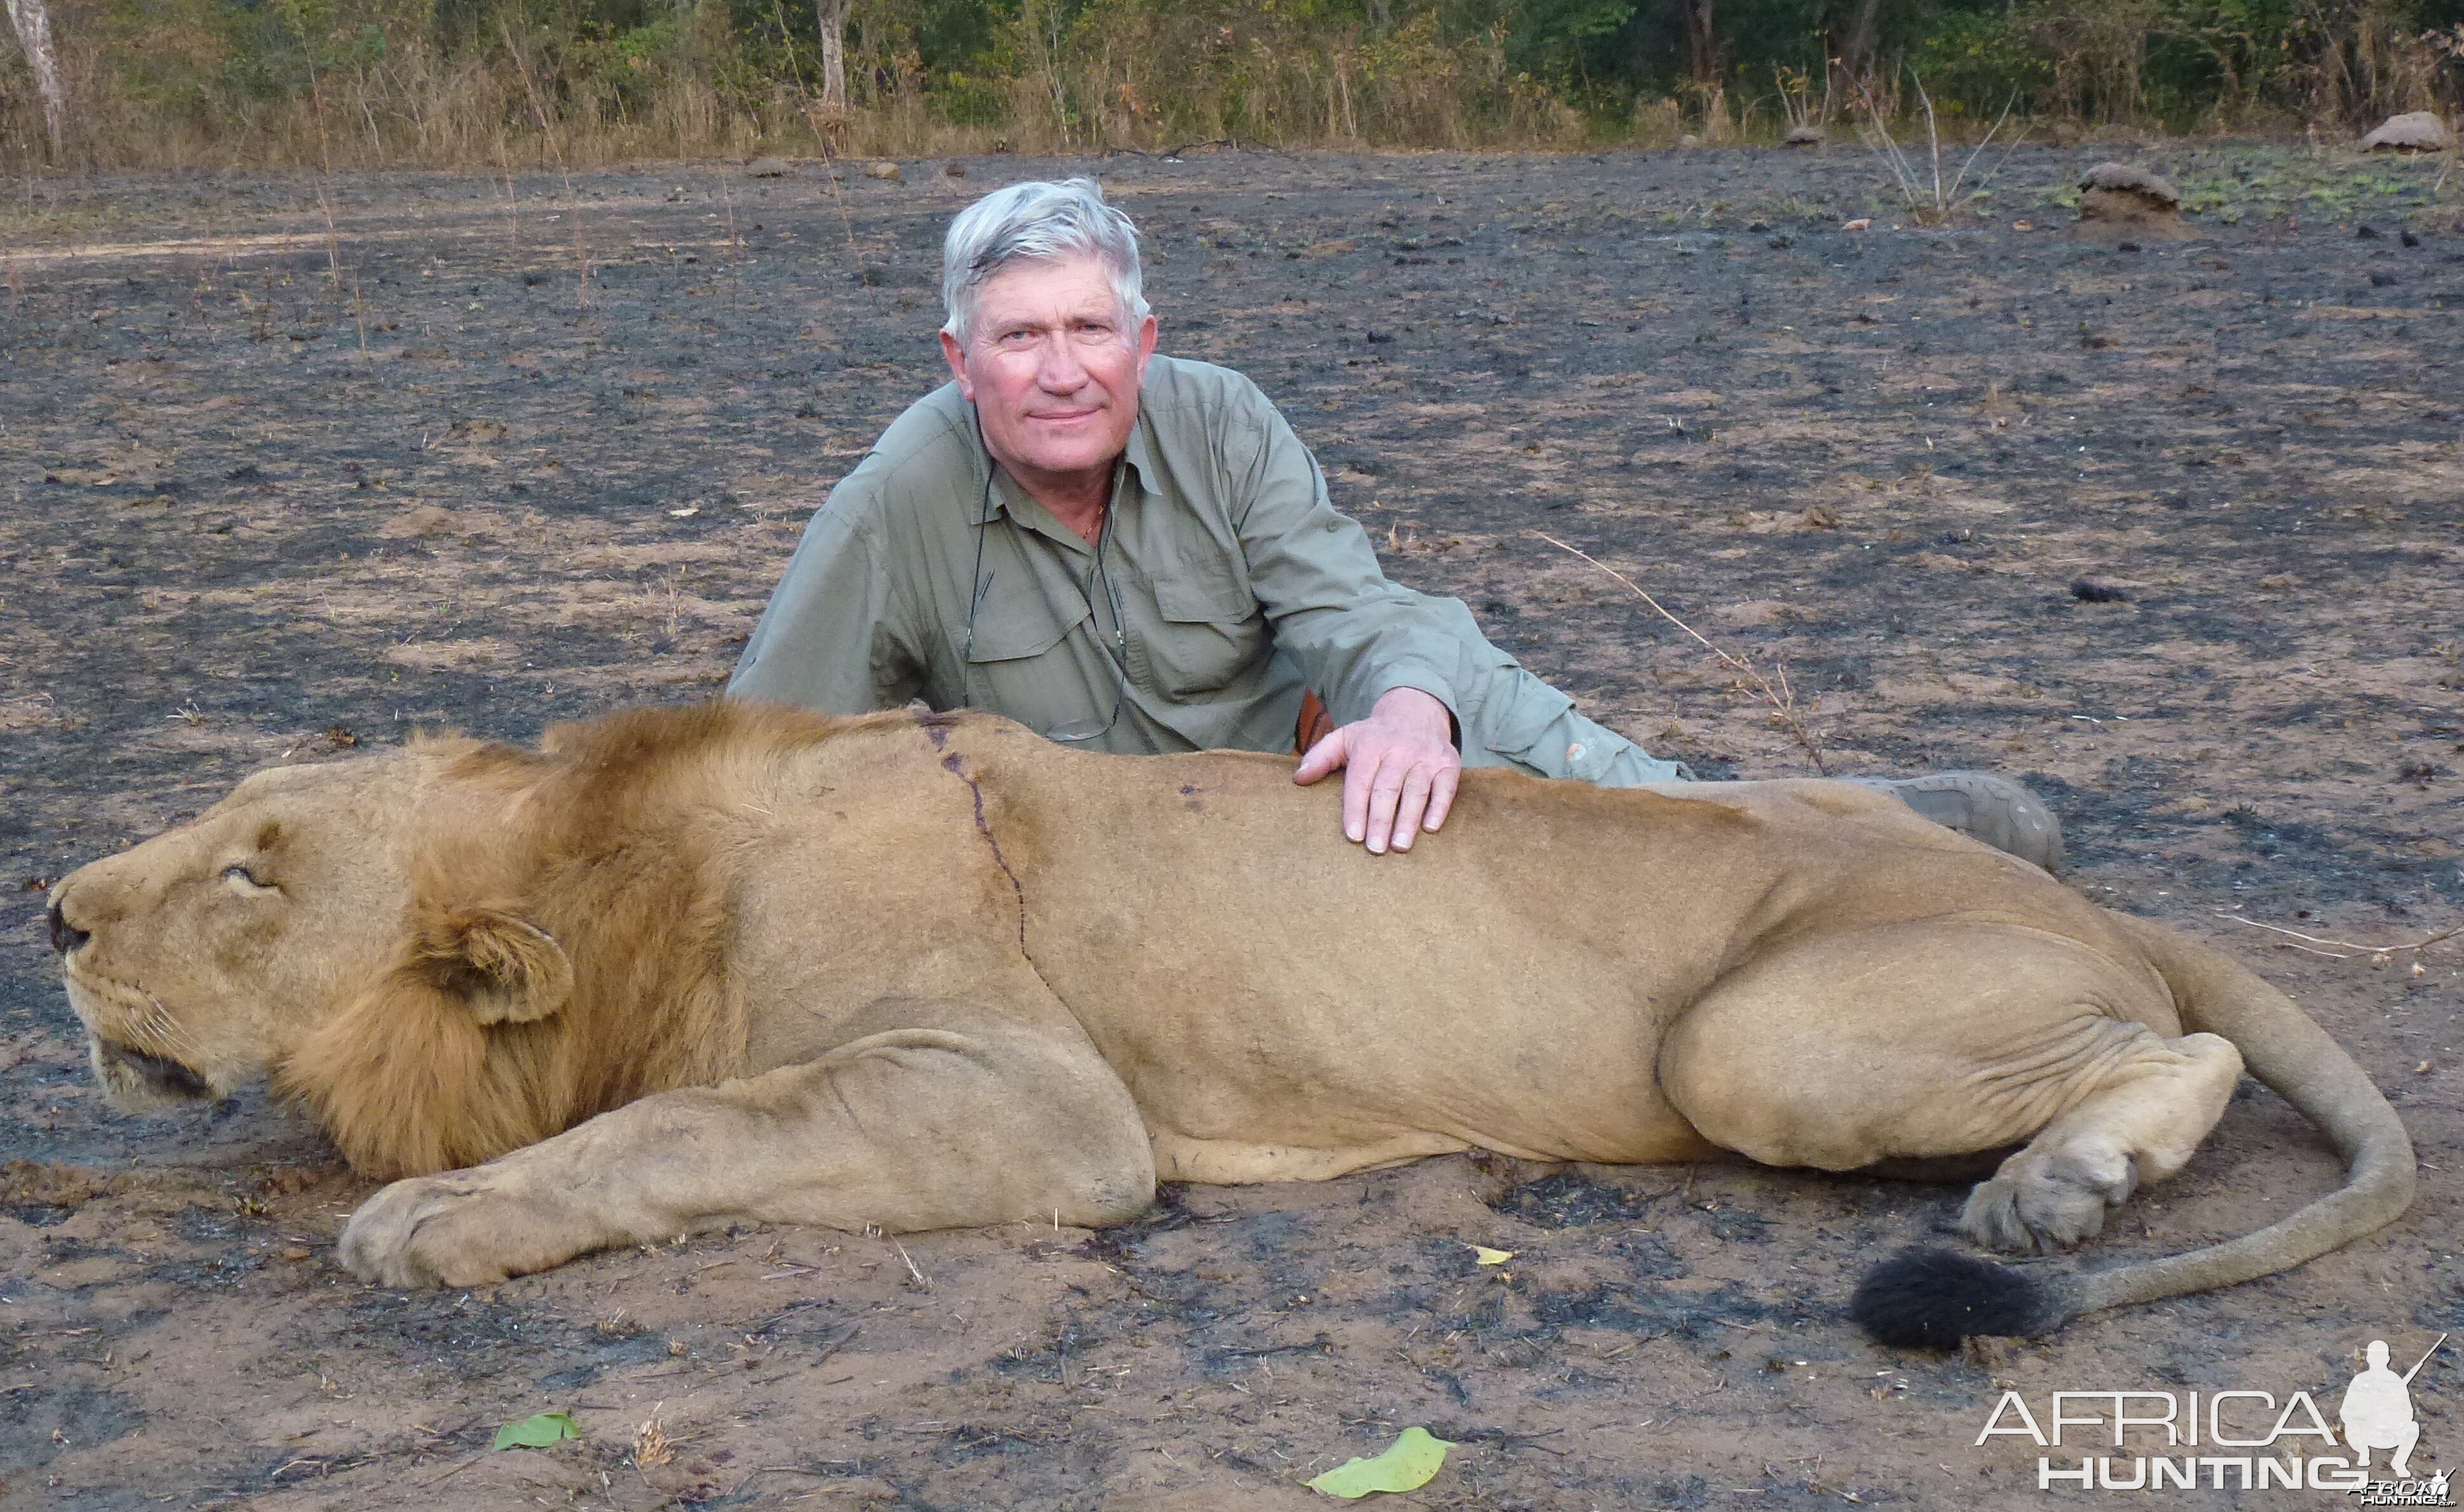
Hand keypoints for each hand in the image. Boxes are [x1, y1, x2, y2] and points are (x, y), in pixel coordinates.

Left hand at [1292, 686, 1462, 853]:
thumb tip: (1299, 779)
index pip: (1360, 781)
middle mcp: (1399, 749)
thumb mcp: (1345, 737)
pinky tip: (1430, 828)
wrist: (1417, 711)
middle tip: (1375, 849)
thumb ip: (1320, 757)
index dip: (1356, 809)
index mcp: (1370, 745)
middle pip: (1388, 788)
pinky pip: (1445, 787)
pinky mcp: (1448, 763)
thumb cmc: (1375, 735)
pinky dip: (1439, 807)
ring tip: (1400, 846)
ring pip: (1416, 790)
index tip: (1354, 836)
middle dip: (1381, 820)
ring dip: (1408, 819)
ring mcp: (1425, 756)